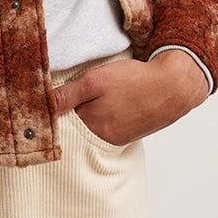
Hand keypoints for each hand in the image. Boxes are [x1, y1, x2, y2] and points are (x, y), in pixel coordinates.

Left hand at [51, 49, 209, 145]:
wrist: (173, 87)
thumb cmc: (134, 81)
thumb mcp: (95, 81)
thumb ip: (69, 95)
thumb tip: (45, 106)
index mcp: (93, 125)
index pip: (64, 119)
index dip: (60, 105)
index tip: (55, 94)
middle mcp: (104, 136)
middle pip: (79, 123)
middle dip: (76, 109)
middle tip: (83, 90)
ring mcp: (119, 136)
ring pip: (95, 124)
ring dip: (93, 111)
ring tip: (102, 94)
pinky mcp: (130, 132)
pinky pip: (111, 125)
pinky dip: (109, 114)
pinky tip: (115, 101)